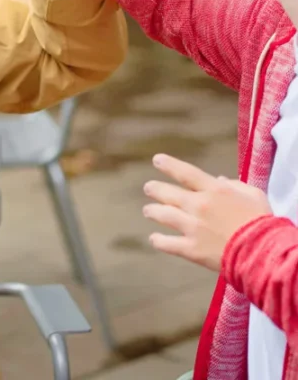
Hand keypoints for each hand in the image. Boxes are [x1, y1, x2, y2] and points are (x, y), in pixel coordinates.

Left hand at [143, 154, 271, 271]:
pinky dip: (159, 240)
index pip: (185, 173)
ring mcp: (192, 227)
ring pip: (163, 214)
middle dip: (155, 189)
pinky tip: (154, 239)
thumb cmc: (262, 221)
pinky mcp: (191, 249)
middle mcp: (198, 205)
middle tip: (148, 187)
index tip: (157, 160)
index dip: (169, 165)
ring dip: (153, 211)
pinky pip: (168, 243)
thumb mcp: (253, 195)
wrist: (263, 252)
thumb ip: (235, 185)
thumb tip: (219, 180)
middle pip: (168, 193)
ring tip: (148, 210)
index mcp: (214, 190)